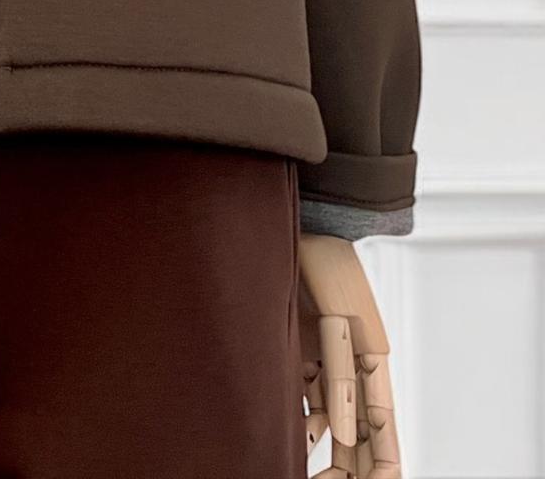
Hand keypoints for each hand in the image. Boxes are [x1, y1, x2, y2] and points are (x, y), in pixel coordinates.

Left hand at [298, 231, 401, 476]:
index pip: (384, 425)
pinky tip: (293, 439)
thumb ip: (342, 369)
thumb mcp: (338, 317)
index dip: (384, 462)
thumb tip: (346, 426)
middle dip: (351, 466)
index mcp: (373, 358)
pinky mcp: (304, 345)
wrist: (306, 225)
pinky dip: (301, 416)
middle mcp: (353, 363)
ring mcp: (328, 355)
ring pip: (330, 416)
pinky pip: (306, 391)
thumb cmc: (327, 263)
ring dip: (321, 445)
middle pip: (358, 430)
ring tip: (311, 474)